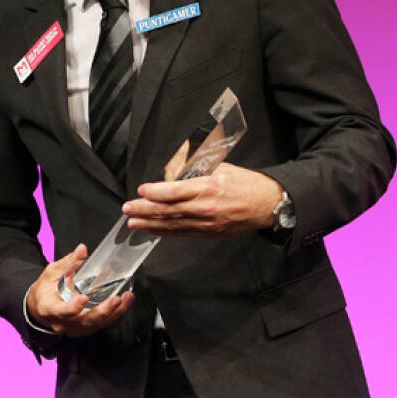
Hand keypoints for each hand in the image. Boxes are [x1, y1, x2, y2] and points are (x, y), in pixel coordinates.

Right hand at [24, 244, 134, 336]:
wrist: (42, 309)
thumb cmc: (45, 292)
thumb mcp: (51, 274)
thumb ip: (67, 264)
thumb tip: (82, 250)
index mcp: (50, 308)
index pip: (61, 311)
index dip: (73, 307)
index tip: (84, 297)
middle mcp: (64, 322)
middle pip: (86, 321)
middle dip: (103, 311)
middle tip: (116, 299)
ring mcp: (76, 328)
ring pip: (98, 324)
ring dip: (115, 312)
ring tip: (127, 298)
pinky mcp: (87, 328)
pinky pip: (103, 324)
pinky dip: (116, 314)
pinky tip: (125, 303)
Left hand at [123, 164, 283, 235]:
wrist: (269, 204)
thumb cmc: (246, 183)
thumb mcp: (221, 166)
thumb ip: (195, 167)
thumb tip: (172, 164)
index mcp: (208, 187)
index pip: (174, 192)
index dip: (154, 192)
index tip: (141, 190)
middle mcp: (206, 207)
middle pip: (169, 210)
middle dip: (144, 210)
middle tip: (127, 209)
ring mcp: (207, 223)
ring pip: (173, 224)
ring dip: (150, 223)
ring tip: (132, 222)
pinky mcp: (210, 233)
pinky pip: (183, 233)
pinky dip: (165, 231)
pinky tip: (152, 229)